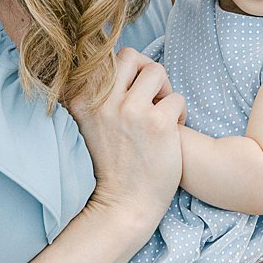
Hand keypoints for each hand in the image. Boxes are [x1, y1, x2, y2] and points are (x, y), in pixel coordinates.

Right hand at [68, 47, 185, 233]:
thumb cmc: (111, 167)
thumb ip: (99, 97)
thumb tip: (123, 65)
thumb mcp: (90, 126)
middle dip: (145, 72)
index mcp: (82, 100)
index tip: (131, 92)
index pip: (106, 59)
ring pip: (157, 71)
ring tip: (163, 114)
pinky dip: (181, 113)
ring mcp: (130, 111)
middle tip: (150, 97)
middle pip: (130, 56)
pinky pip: (177, 98)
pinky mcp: (157, 124)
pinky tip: (173, 133)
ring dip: (165, 90)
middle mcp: (103, 101)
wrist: (122, 206)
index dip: (125, 71)